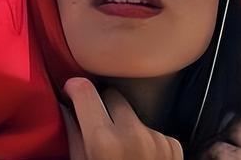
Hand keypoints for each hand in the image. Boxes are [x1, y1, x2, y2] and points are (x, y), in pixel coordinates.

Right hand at [60, 77, 183, 159]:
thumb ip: (74, 136)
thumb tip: (67, 108)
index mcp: (103, 140)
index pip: (85, 91)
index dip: (75, 88)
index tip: (72, 92)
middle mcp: (133, 132)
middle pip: (112, 96)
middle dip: (102, 105)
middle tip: (96, 125)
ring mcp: (157, 138)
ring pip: (133, 114)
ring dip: (124, 125)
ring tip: (120, 152)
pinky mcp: (174, 145)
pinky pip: (152, 130)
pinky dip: (144, 140)